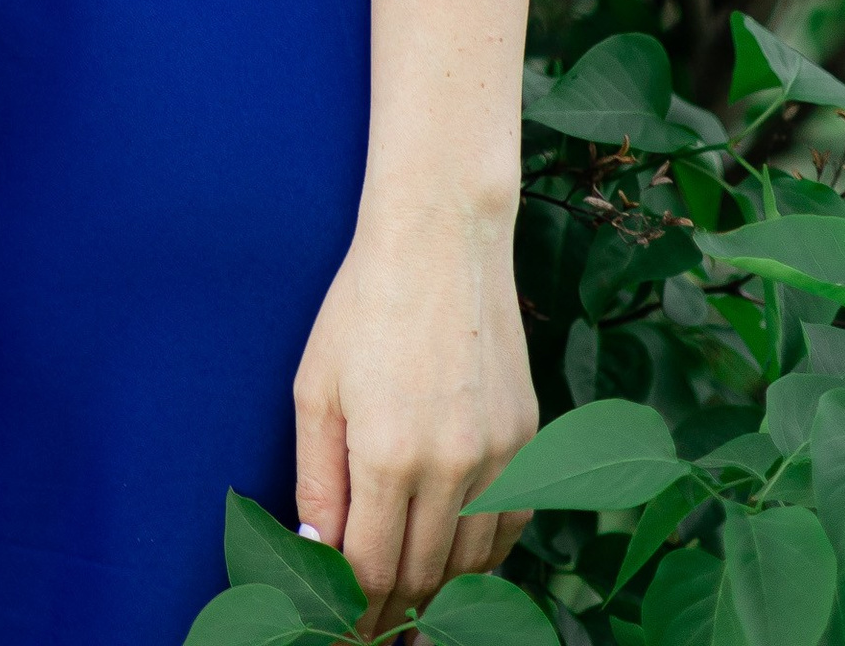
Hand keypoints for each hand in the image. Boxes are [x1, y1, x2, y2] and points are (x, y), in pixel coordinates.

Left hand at [290, 205, 536, 627]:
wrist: (442, 239)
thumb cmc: (364, 304)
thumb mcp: (316, 388)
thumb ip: (317, 479)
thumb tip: (320, 549)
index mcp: (389, 453)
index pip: (372, 568)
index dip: (355, 609)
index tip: (342, 631)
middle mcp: (452, 464)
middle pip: (424, 575)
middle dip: (395, 614)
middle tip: (375, 635)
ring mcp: (500, 455)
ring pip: (472, 561)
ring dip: (441, 592)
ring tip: (414, 612)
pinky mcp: (528, 439)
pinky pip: (510, 524)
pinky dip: (485, 554)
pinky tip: (460, 559)